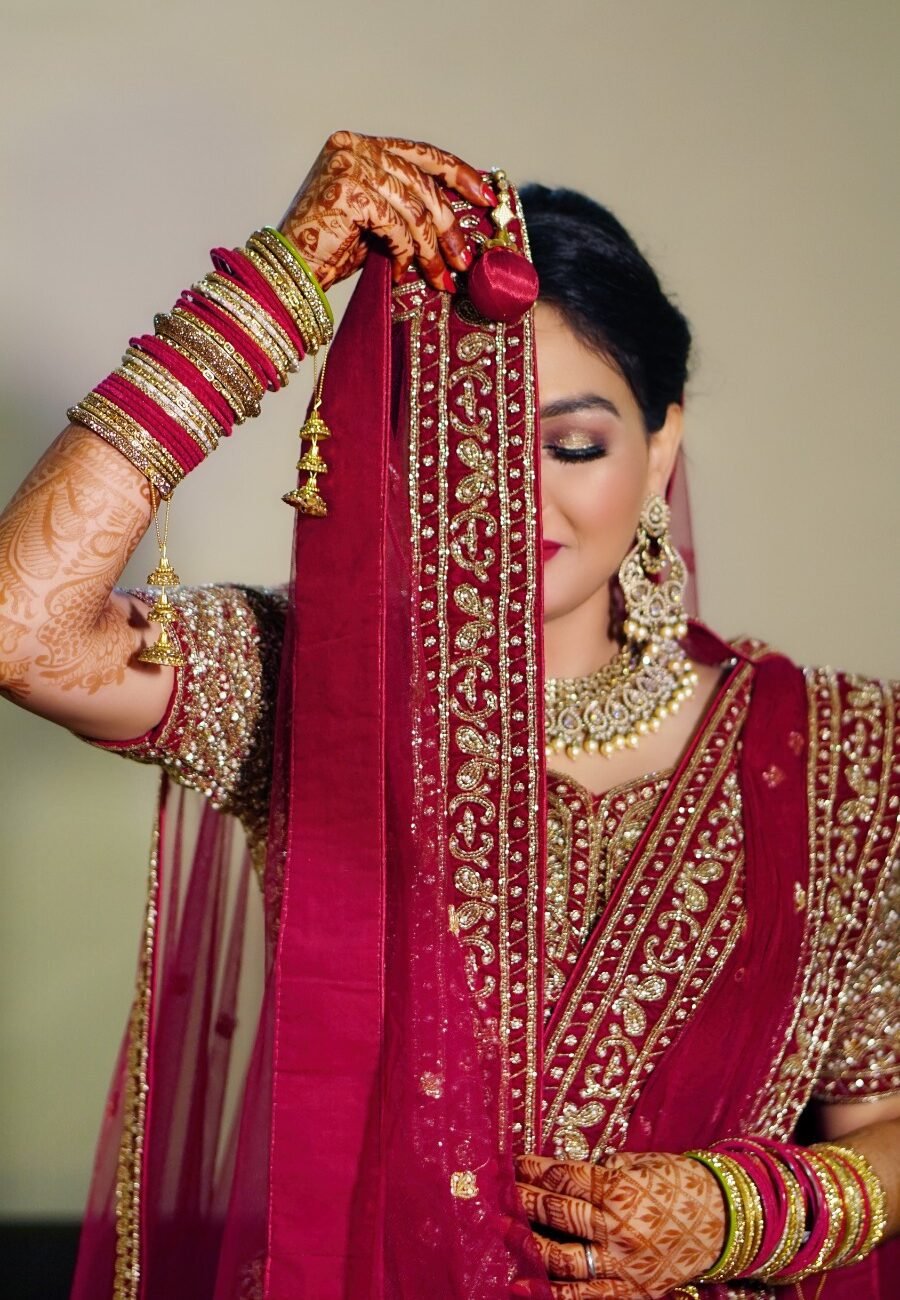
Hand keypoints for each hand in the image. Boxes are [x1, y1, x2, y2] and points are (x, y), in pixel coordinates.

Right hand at [278, 130, 493, 291]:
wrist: (288, 270)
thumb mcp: (376, 219)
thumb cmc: (330, 250)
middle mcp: (355, 147)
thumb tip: (455, 221)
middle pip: (421, 183)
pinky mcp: (349, 193)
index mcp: (361, 144)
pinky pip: (396, 226)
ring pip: (413, 208)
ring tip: (441, 279)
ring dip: (431, 249)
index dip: (458, 174)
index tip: (485, 197)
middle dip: (448, 226)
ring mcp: (350, 166)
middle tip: (464, 259)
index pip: (420, 153)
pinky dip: (404, 253)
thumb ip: (406, 206)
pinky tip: (401, 274)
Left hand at [516, 1152, 724, 1299]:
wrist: (725, 1220)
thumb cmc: (680, 1182)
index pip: (565, 1177)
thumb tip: (563, 1174)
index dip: (534, 1169)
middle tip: (498, 1194)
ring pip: (562, 1257)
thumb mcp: (642, 1163)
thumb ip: (604, 1170)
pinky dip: (552, 1292)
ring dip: (527, 1243)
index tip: (511, 1164)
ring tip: (501, 1231)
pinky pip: (585, 1296)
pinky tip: (522, 1284)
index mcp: (621, 1188)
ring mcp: (623, 1265)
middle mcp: (618, 1227)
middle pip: (558, 1213)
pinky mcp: (632, 1292)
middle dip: (523, 1202)